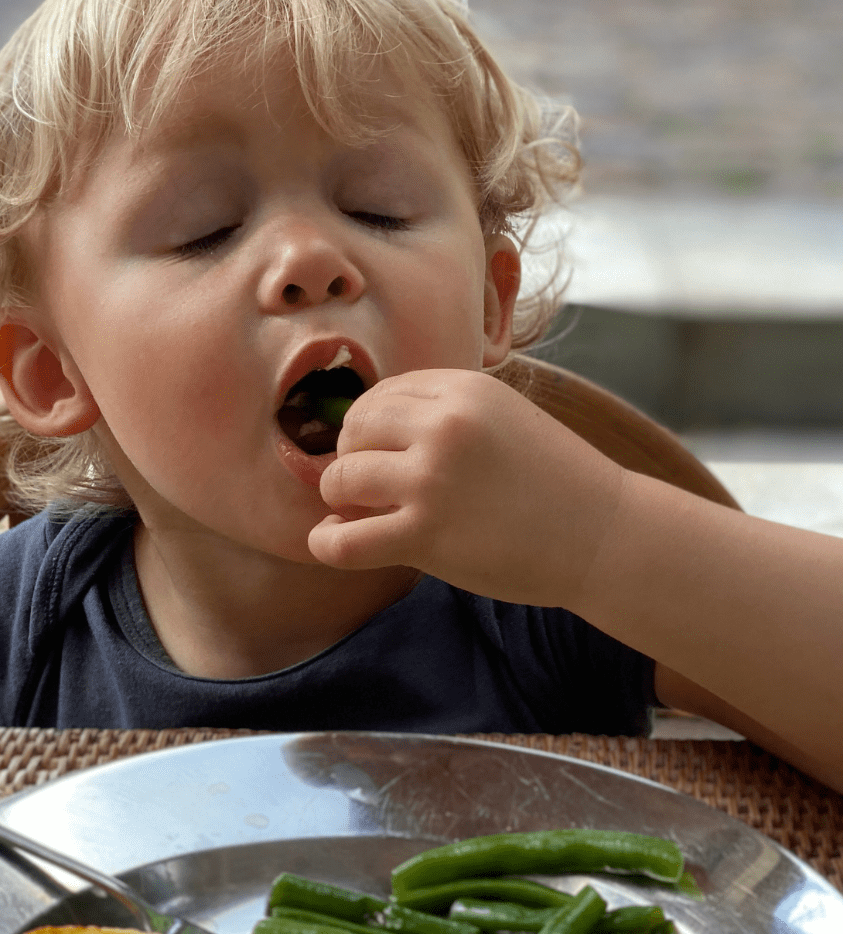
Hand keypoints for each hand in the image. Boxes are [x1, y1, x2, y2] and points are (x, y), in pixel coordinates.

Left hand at [307, 368, 626, 607]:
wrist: (606, 537)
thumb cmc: (554, 480)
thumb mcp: (502, 416)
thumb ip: (442, 412)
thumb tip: (365, 424)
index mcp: (462, 390)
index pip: (380, 395)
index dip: (369, 427)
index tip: (380, 452)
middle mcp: (443, 426)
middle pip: (353, 429)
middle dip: (351, 457)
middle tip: (369, 485)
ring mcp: (433, 480)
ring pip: (340, 478)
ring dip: (341, 497)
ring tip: (361, 512)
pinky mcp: (427, 535)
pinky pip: (344, 540)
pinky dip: (327, 543)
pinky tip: (333, 541)